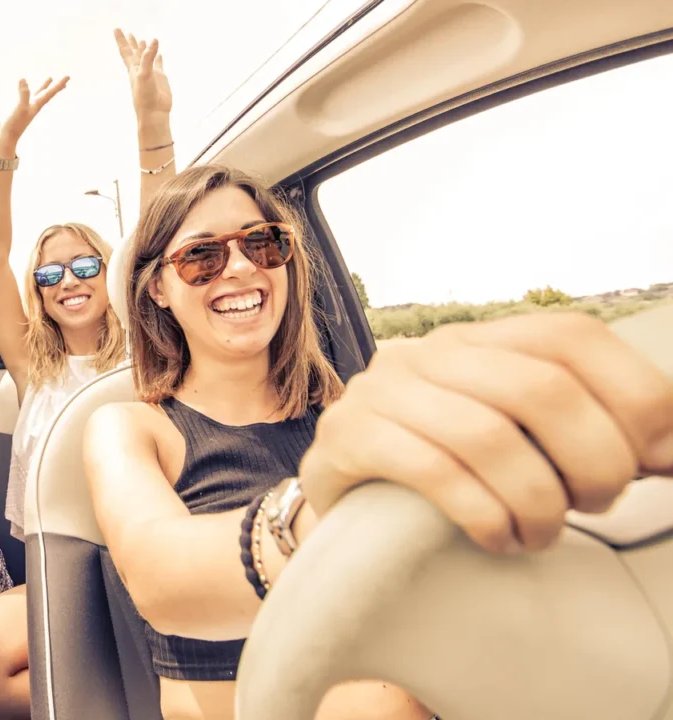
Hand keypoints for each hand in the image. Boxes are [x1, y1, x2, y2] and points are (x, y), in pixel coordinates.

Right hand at [0, 77, 69, 156]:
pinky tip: (28, 90)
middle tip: (66, 79)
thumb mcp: (20, 108)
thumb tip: (24, 80)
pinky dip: (29, 90)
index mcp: (36, 106)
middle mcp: (33, 106)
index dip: (58, 84)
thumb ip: (23, 94)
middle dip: (56, 86)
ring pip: (38, 94)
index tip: (68, 77)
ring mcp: (26, 107)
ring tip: (50, 78)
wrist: (6, 138)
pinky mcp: (18, 109)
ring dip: (45, 87)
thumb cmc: (14, 125)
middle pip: (47, 93)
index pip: (50, 93)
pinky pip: (27, 96)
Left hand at [114, 29, 171, 116]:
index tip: (116, 28)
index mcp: (133, 68)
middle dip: (130, 42)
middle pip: (134, 52)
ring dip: (144, 49)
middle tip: (127, 33)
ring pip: (146, 57)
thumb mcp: (145, 74)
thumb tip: (153, 40)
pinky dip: (158, 57)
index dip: (121, 39)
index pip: (125, 50)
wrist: (154, 113)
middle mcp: (140, 69)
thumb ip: (148, 57)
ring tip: (142, 40)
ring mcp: (150, 73)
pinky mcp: (160, 77)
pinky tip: (159, 54)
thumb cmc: (145, 97)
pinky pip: (158, 64)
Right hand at [298, 313, 672, 554]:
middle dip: (592, 460)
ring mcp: (380, 391)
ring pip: (488, 436)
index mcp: (479, 337)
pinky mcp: (347, 438)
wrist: (342, 505)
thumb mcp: (512, 431)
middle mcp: (427, 351)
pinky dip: (483, 514)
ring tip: (544, 534)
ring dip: (538, 500)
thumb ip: (579, 422)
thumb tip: (672, 449)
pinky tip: (498, 539)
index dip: (631, 396)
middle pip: (539, 388)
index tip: (657, 461)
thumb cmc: (443, 470)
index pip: (570, 336)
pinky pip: (432, 471)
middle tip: (597, 505)